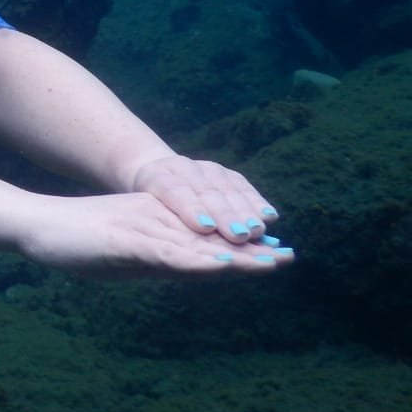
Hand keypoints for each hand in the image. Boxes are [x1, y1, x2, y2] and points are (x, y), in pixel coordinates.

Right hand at [16, 191, 293, 277]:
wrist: (37, 224)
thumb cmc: (76, 240)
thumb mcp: (123, 252)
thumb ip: (154, 258)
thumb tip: (181, 271)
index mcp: (156, 222)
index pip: (205, 238)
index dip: (241, 248)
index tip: (274, 255)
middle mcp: (156, 220)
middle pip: (209, 238)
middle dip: (250, 250)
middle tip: (288, 256)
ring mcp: (143, 227)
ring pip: (197, 244)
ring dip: (235, 255)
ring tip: (269, 262)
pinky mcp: (127, 238)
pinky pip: (168, 251)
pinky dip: (197, 259)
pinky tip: (219, 265)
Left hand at [129, 154, 285, 247]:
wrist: (160, 173)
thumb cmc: (148, 203)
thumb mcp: (141, 209)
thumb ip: (153, 221)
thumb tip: (174, 243)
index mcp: (156, 176)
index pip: (174, 191)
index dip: (191, 208)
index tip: (206, 227)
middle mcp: (183, 168)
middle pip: (206, 192)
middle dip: (224, 214)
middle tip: (239, 236)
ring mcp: (207, 169)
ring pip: (227, 189)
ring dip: (245, 211)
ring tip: (258, 231)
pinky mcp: (227, 174)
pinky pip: (243, 187)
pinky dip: (256, 202)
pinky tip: (269, 216)